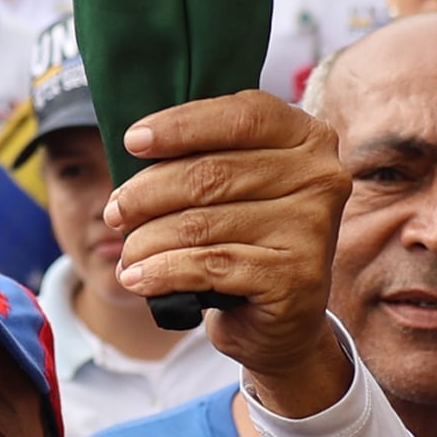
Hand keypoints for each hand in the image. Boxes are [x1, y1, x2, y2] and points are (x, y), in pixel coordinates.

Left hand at [106, 88, 353, 411]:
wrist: (284, 320)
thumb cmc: (248, 240)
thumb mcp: (236, 187)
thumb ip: (205, 156)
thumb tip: (137, 145)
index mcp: (308, 137)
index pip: (240, 116)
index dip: (180, 126)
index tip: (132, 142)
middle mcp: (320, 176)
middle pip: (211, 173)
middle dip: (148, 193)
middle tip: (115, 212)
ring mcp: (312, 227)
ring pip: (201, 223)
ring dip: (148, 240)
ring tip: (126, 253)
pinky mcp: (296, 276)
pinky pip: (209, 265)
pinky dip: (163, 271)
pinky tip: (138, 277)